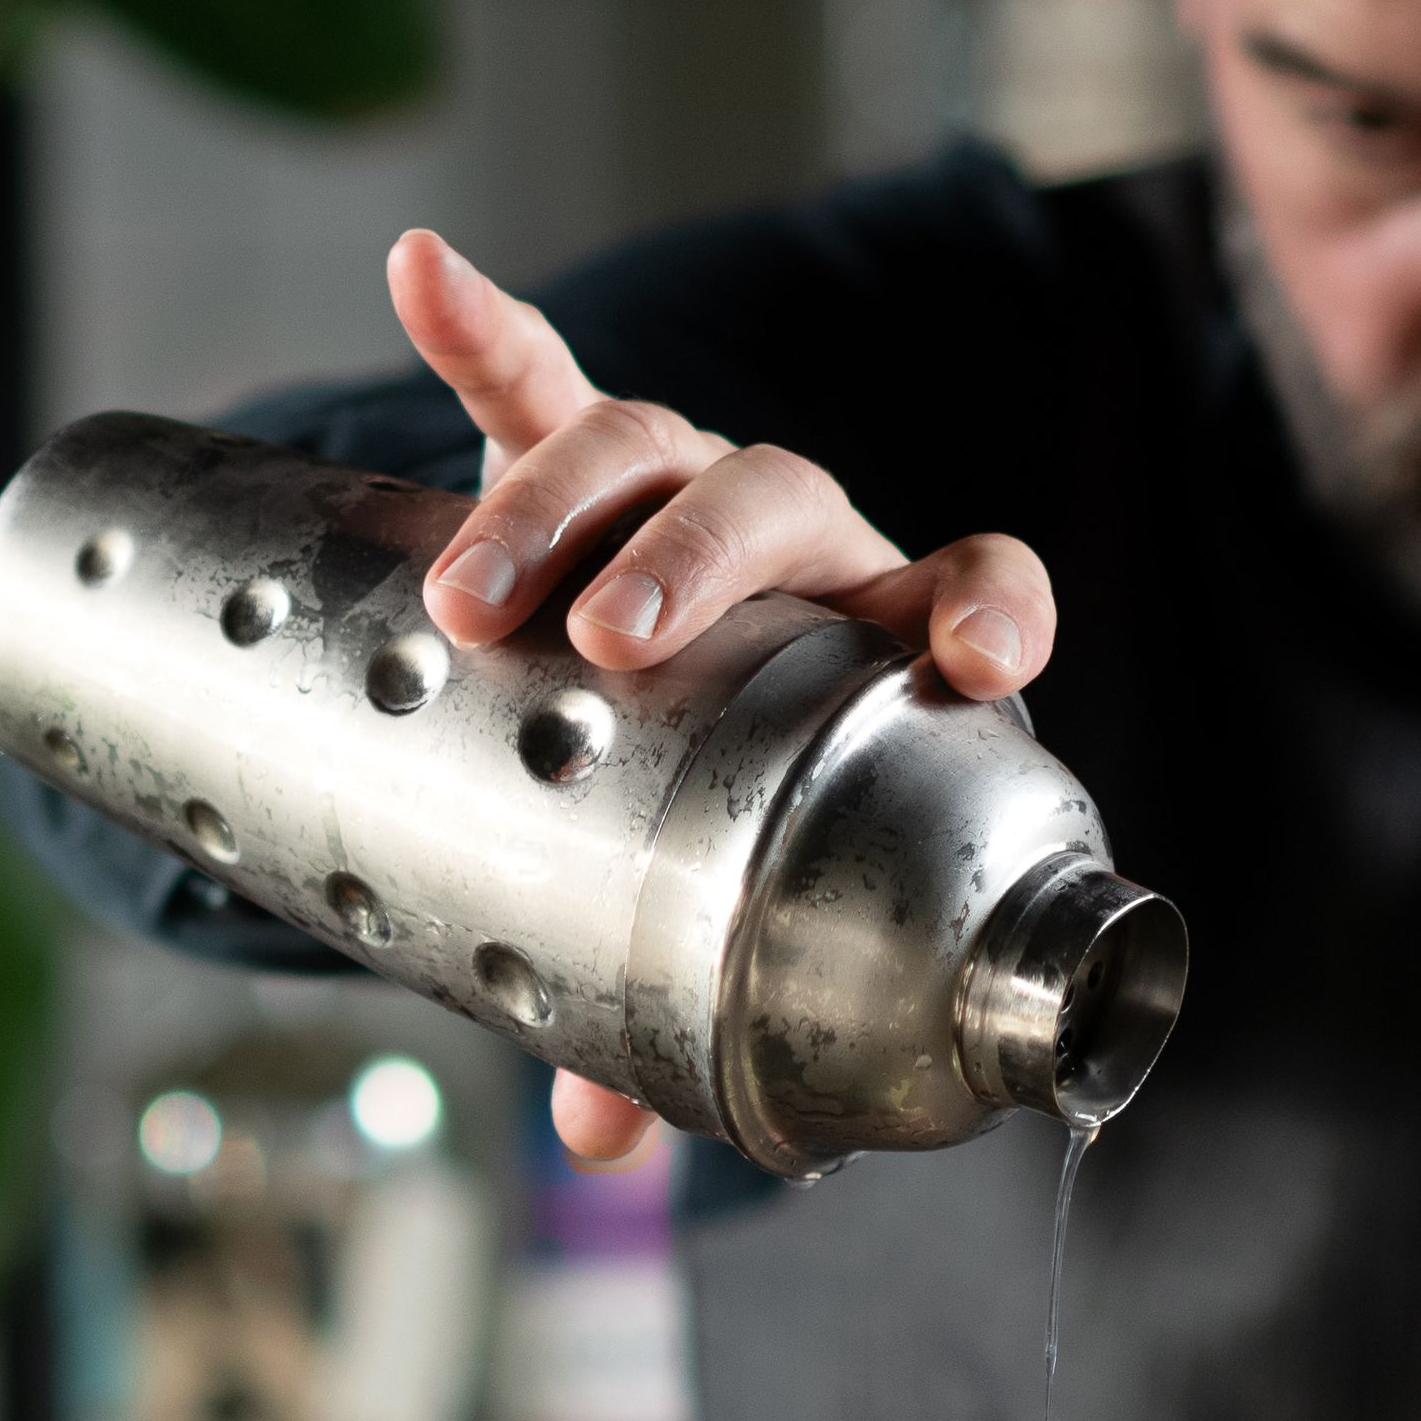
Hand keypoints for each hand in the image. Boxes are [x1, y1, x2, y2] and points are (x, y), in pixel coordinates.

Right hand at [381, 228, 1058, 1166]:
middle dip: (688, 561)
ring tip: (473, 589)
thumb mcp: (718, 896)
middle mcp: (800, 547)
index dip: (996, 613)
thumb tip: (608, 1152)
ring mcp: (680, 491)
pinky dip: (477, 326)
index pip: (978, 589)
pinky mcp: (564, 456)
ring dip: (555, 500)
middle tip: (605, 640)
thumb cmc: (718, 804)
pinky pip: (525, 379)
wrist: (636, 689)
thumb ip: (679, 1001)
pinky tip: (424, 269)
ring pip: (644, 448)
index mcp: (884, 640)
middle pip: (772, 500)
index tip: (981, 660)